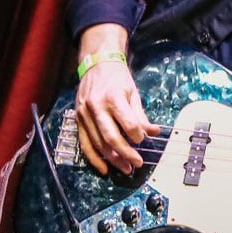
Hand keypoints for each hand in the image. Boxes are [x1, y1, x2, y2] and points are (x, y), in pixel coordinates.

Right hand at [75, 59, 159, 175]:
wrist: (97, 63)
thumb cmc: (117, 78)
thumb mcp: (133, 92)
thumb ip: (140, 115)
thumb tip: (154, 132)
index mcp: (113, 98)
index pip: (127, 123)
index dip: (137, 135)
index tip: (143, 140)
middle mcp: (96, 107)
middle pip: (111, 138)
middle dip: (126, 154)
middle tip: (137, 164)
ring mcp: (84, 114)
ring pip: (98, 144)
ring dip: (112, 159)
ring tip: (126, 168)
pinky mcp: (78, 120)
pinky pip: (84, 144)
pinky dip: (94, 159)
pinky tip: (104, 168)